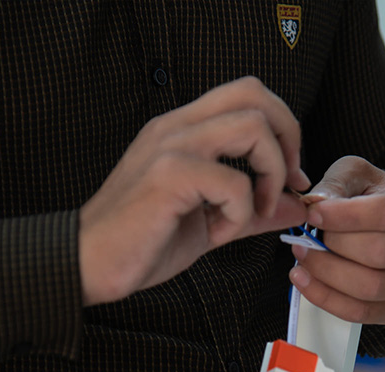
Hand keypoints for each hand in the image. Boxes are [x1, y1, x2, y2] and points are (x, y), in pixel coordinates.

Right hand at [78, 76, 310, 305]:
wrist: (88, 264)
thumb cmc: (140, 242)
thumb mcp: (209, 223)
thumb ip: (253, 210)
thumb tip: (296, 207)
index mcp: (183, 130)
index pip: (246, 94)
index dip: (282, 129)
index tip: (290, 175)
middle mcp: (177, 127)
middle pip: (254, 95)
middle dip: (288, 138)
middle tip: (286, 183)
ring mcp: (172, 147)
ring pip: (252, 128)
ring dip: (269, 174)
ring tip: (252, 210)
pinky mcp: (169, 176)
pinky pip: (234, 182)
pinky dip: (240, 214)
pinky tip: (218, 232)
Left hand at [289, 156, 384, 324]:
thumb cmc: (371, 197)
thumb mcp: (355, 175)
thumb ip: (335, 185)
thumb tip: (314, 205)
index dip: (345, 216)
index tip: (313, 214)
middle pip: (381, 253)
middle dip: (334, 246)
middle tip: (304, 238)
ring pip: (372, 287)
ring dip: (327, 274)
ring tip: (302, 257)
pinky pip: (363, 313)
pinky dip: (327, 299)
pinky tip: (306, 280)